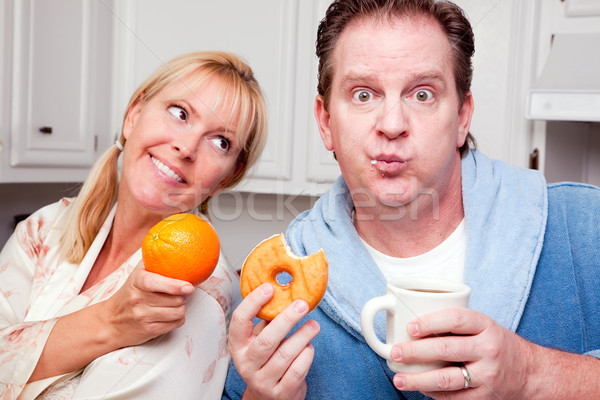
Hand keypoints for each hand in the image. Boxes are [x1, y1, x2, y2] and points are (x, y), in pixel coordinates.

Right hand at [100, 264, 194, 347]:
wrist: (110, 321)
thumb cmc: (129, 294)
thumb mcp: (138, 273)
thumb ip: (154, 258)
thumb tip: (172, 242)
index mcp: (137, 281)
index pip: (155, 282)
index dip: (175, 285)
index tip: (188, 286)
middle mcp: (138, 299)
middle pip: (175, 299)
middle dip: (183, 296)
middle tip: (181, 292)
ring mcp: (142, 316)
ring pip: (177, 312)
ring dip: (181, 308)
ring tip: (175, 303)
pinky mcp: (148, 330)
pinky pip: (175, 324)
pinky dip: (178, 319)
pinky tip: (171, 314)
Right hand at [228, 283, 319, 399]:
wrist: (268, 398)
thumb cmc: (266, 360)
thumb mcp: (259, 340)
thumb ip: (267, 321)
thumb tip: (282, 292)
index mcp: (237, 346)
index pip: (239, 321)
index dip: (252, 302)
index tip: (269, 287)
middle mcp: (246, 364)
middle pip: (267, 340)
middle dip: (287, 320)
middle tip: (302, 305)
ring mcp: (262, 381)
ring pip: (285, 355)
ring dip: (303, 336)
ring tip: (314, 325)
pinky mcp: (280, 393)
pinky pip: (297, 370)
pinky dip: (306, 355)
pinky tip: (309, 346)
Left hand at [389, 307, 536, 398]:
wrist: (530, 372)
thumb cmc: (496, 343)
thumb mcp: (483, 325)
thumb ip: (454, 324)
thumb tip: (410, 325)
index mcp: (486, 326)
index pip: (456, 319)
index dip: (430, 322)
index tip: (410, 326)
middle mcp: (489, 349)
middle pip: (446, 349)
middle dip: (415, 352)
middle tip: (395, 352)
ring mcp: (488, 375)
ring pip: (446, 379)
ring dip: (418, 380)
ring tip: (399, 379)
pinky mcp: (484, 397)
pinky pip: (453, 398)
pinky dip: (432, 394)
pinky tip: (419, 389)